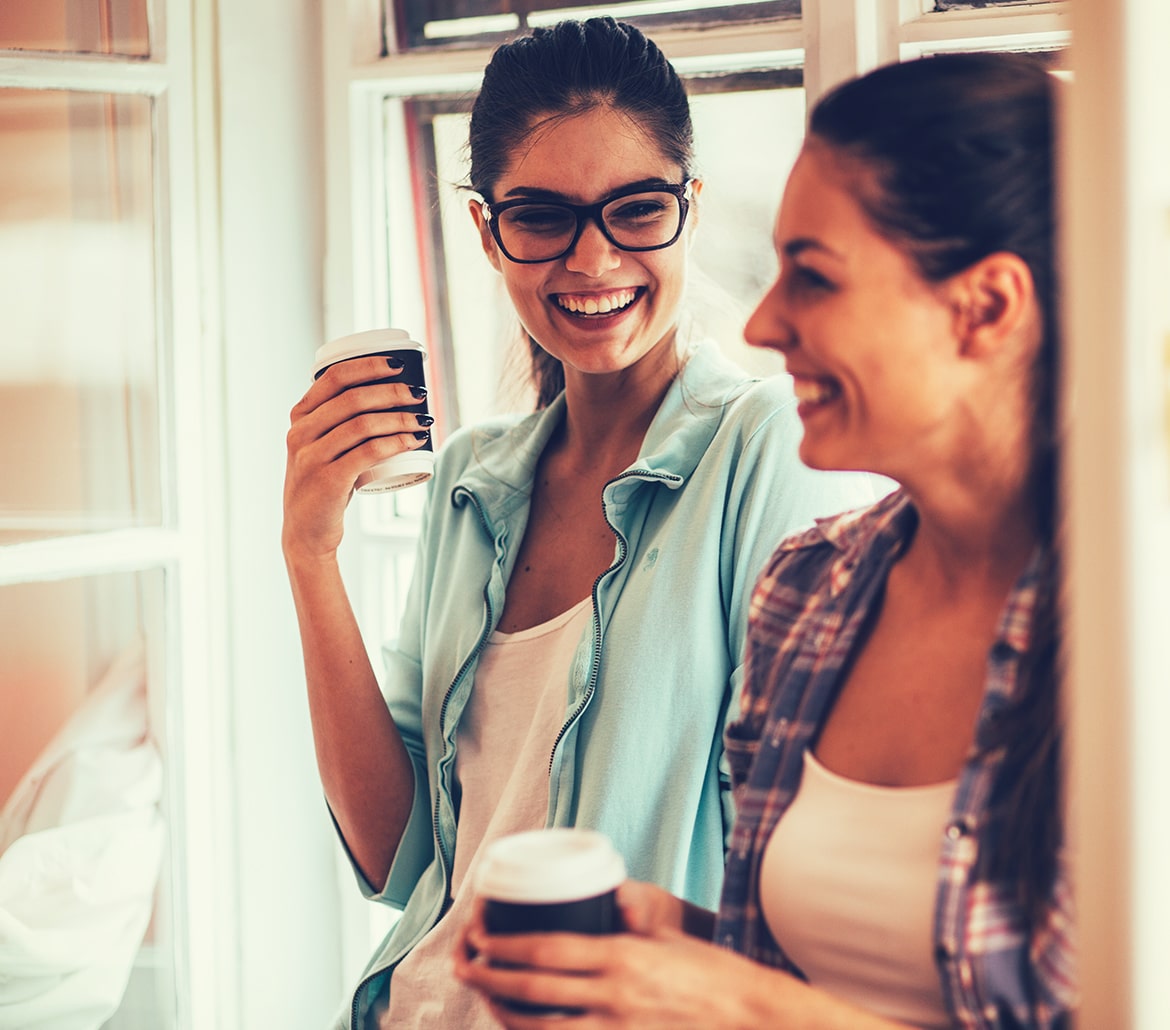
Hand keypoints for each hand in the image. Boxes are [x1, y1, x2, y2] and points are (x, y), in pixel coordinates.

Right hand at [282, 355, 429, 562]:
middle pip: (353, 398)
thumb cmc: (324, 484)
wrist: (306, 532)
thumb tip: (390, 397)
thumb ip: (339, 423)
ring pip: (363, 424)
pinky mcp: (328, 480)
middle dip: (392, 392)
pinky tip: (412, 441)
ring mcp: (312, 456)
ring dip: (400, 418)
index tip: (398, 365)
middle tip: (419, 394)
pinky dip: (395, 443)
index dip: (369, 366)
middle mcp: (301, 432)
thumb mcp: (322, 447)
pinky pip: (367, 452)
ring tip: (423, 420)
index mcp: (300, 416)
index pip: (334, 377)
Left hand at [453, 889, 804, 1029]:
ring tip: (486, 998)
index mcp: (622, 957)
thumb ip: (633, 919)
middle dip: (493, 978)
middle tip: (467, 966)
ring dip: (507, 1014)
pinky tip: (524, 1029)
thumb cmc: (711, 972)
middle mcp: (615, 995)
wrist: (750, 1016)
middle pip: (536, 989)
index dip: (508, 946)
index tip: (483, 936)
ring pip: (544, 1028)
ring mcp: (618, 1029)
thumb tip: (612, 896)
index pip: (549, 949)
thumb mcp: (669, 936)